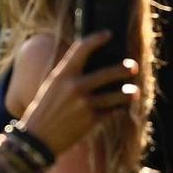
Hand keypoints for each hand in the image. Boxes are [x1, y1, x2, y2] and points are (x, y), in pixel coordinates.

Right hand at [18, 37, 139, 155]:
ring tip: (134, 92)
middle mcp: (75, 87)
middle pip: (108, 73)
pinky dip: (118, 109)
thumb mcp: (52, 86)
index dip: (97, 39)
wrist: (37, 138)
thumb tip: (94, 64)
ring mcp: (84, 104)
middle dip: (124, 69)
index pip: (82, 48)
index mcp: (62, 74)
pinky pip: (111, 112)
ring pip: (116, 95)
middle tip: (133, 66)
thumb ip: (70, 74)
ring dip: (129, 93)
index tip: (109, 34)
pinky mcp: (91, 121)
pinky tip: (123, 107)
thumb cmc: (44, 109)